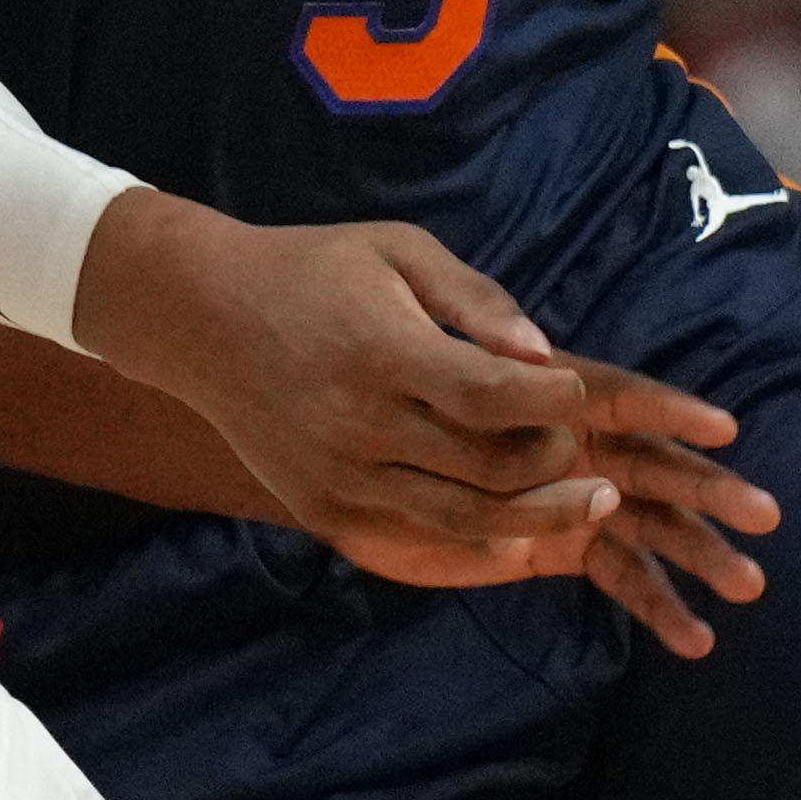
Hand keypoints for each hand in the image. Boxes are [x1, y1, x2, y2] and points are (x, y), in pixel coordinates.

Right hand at [74, 193, 733, 606]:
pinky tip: (520, 534)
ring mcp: (338, 478)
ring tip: (586, 504)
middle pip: (488, 471)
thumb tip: (545, 352)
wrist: (199, 317)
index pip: (491, 397)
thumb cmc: (314, 271)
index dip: (554, 403)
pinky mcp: (323, 511)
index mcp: (381, 356)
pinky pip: (415, 544)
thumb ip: (475, 301)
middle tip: (600, 461)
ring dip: (537, 520)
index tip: (588, 396)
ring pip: (462, 522)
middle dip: (559, 468)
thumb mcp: (396, 252)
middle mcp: (359, 428)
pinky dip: (476, 547)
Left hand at [343, 355, 781, 652]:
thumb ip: (482, 358)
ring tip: (746, 586)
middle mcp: (580, 444)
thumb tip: (538, 361)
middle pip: (657, 466)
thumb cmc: (399, 403)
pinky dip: (659, 604)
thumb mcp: (431, 358)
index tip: (723, 429)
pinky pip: (622, 574)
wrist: (353, 455)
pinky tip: (695, 638)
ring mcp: (576, 497)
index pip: (625, 400)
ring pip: (652, 525)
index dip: (672, 411)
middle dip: (711, 490)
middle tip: (765, 517)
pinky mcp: (561, 546)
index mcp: (558, 397)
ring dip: (700, 553)